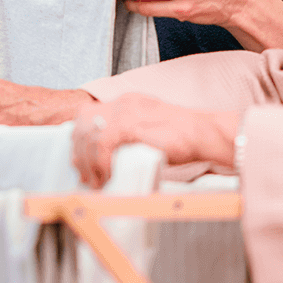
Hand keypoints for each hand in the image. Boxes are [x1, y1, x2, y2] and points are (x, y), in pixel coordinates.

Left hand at [71, 93, 239, 187]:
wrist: (204, 133)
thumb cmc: (183, 138)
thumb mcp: (149, 130)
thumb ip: (129, 136)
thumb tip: (109, 156)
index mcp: (127, 102)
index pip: (89, 113)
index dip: (79, 136)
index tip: (80, 158)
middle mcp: (123, 103)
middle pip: (83, 121)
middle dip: (78, 150)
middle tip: (83, 174)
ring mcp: (126, 111)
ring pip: (89, 134)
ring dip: (88, 162)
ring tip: (94, 181)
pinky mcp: (131, 124)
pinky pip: (103, 144)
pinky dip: (101, 164)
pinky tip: (107, 176)